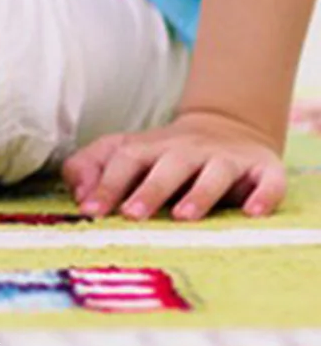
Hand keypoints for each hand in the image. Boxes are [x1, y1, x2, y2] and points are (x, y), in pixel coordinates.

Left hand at [62, 108, 285, 219]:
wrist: (227, 128)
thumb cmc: (161, 156)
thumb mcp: (122, 154)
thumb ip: (90, 168)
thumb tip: (78, 194)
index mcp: (149, 148)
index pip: (125, 160)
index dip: (107, 184)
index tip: (90, 210)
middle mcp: (187, 151)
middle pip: (167, 166)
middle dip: (149, 190)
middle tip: (132, 215)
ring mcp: (226, 159)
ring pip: (214, 172)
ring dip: (200, 193)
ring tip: (184, 216)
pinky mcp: (263, 169)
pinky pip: (267, 181)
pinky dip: (263, 195)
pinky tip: (252, 212)